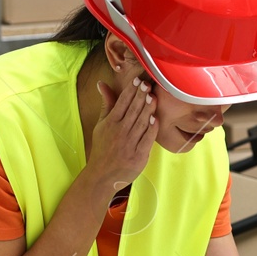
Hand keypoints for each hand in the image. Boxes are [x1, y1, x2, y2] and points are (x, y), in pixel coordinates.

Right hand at [87, 76, 156, 193]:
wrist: (102, 175)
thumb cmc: (103, 147)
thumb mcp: (101, 124)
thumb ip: (106, 103)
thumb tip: (102, 83)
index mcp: (110, 123)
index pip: (122, 102)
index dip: (131, 90)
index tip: (138, 80)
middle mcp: (120, 132)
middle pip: (132, 110)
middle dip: (141, 96)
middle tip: (148, 83)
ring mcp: (129, 144)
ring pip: (140, 123)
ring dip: (147, 109)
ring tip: (153, 96)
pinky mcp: (138, 156)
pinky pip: (146, 140)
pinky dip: (151, 130)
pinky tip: (155, 119)